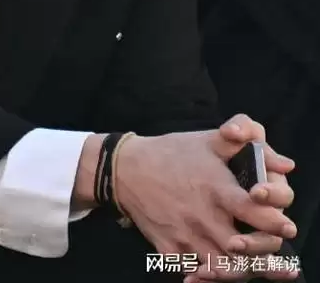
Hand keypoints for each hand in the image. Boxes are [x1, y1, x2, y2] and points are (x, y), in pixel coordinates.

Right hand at [114, 115, 296, 281]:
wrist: (124, 169)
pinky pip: (194, 272)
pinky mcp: (170, 249)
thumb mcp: (205, 141)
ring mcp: (185, 236)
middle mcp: (202, 216)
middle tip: (273, 253)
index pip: (253, 211)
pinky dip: (207, 276)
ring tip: (248, 264)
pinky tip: (214, 271)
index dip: (274, 222)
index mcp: (214, 188)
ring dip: (238, 269)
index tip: (286, 227)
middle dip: (262, 255)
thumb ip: (242, 142)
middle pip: (242, 250)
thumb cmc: (170, 153)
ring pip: (221, 268)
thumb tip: (284, 162)